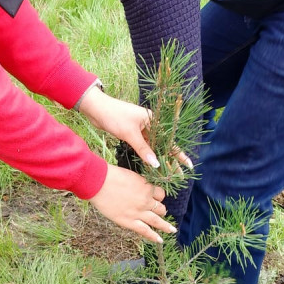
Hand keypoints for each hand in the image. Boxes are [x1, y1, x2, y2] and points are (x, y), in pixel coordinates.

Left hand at [77, 85, 193, 170]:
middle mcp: (149, 124)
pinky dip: (147, 155)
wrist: (96, 108)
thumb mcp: (130, 133)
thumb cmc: (114, 116)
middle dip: (170, 159)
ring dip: (158, 158)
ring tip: (166, 173)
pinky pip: (143, 146)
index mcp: (153, 120)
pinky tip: (151, 165)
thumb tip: (156, 164)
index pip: (170, 139)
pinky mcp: (132, 133)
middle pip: (163, 144)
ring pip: (153, 146)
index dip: (179, 153)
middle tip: (178, 175)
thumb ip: (143, 149)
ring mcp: (140, 129)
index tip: (188, 165)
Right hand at [90, 165, 174, 243]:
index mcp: (147, 187)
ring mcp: (138, 212)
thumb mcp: (132, 176)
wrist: (99, 183)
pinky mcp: (129, 221)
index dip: (158, 196)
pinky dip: (154, 236)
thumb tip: (142, 187)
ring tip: (171, 230)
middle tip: (160, 212)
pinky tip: (160, 240)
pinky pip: (145, 231)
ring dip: (165, 226)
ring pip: (157, 221)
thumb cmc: (113, 175)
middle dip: (161, 210)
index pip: (160, 194)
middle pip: (160, 208)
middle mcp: (146, 201)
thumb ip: (139, 184)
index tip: (155, 198)